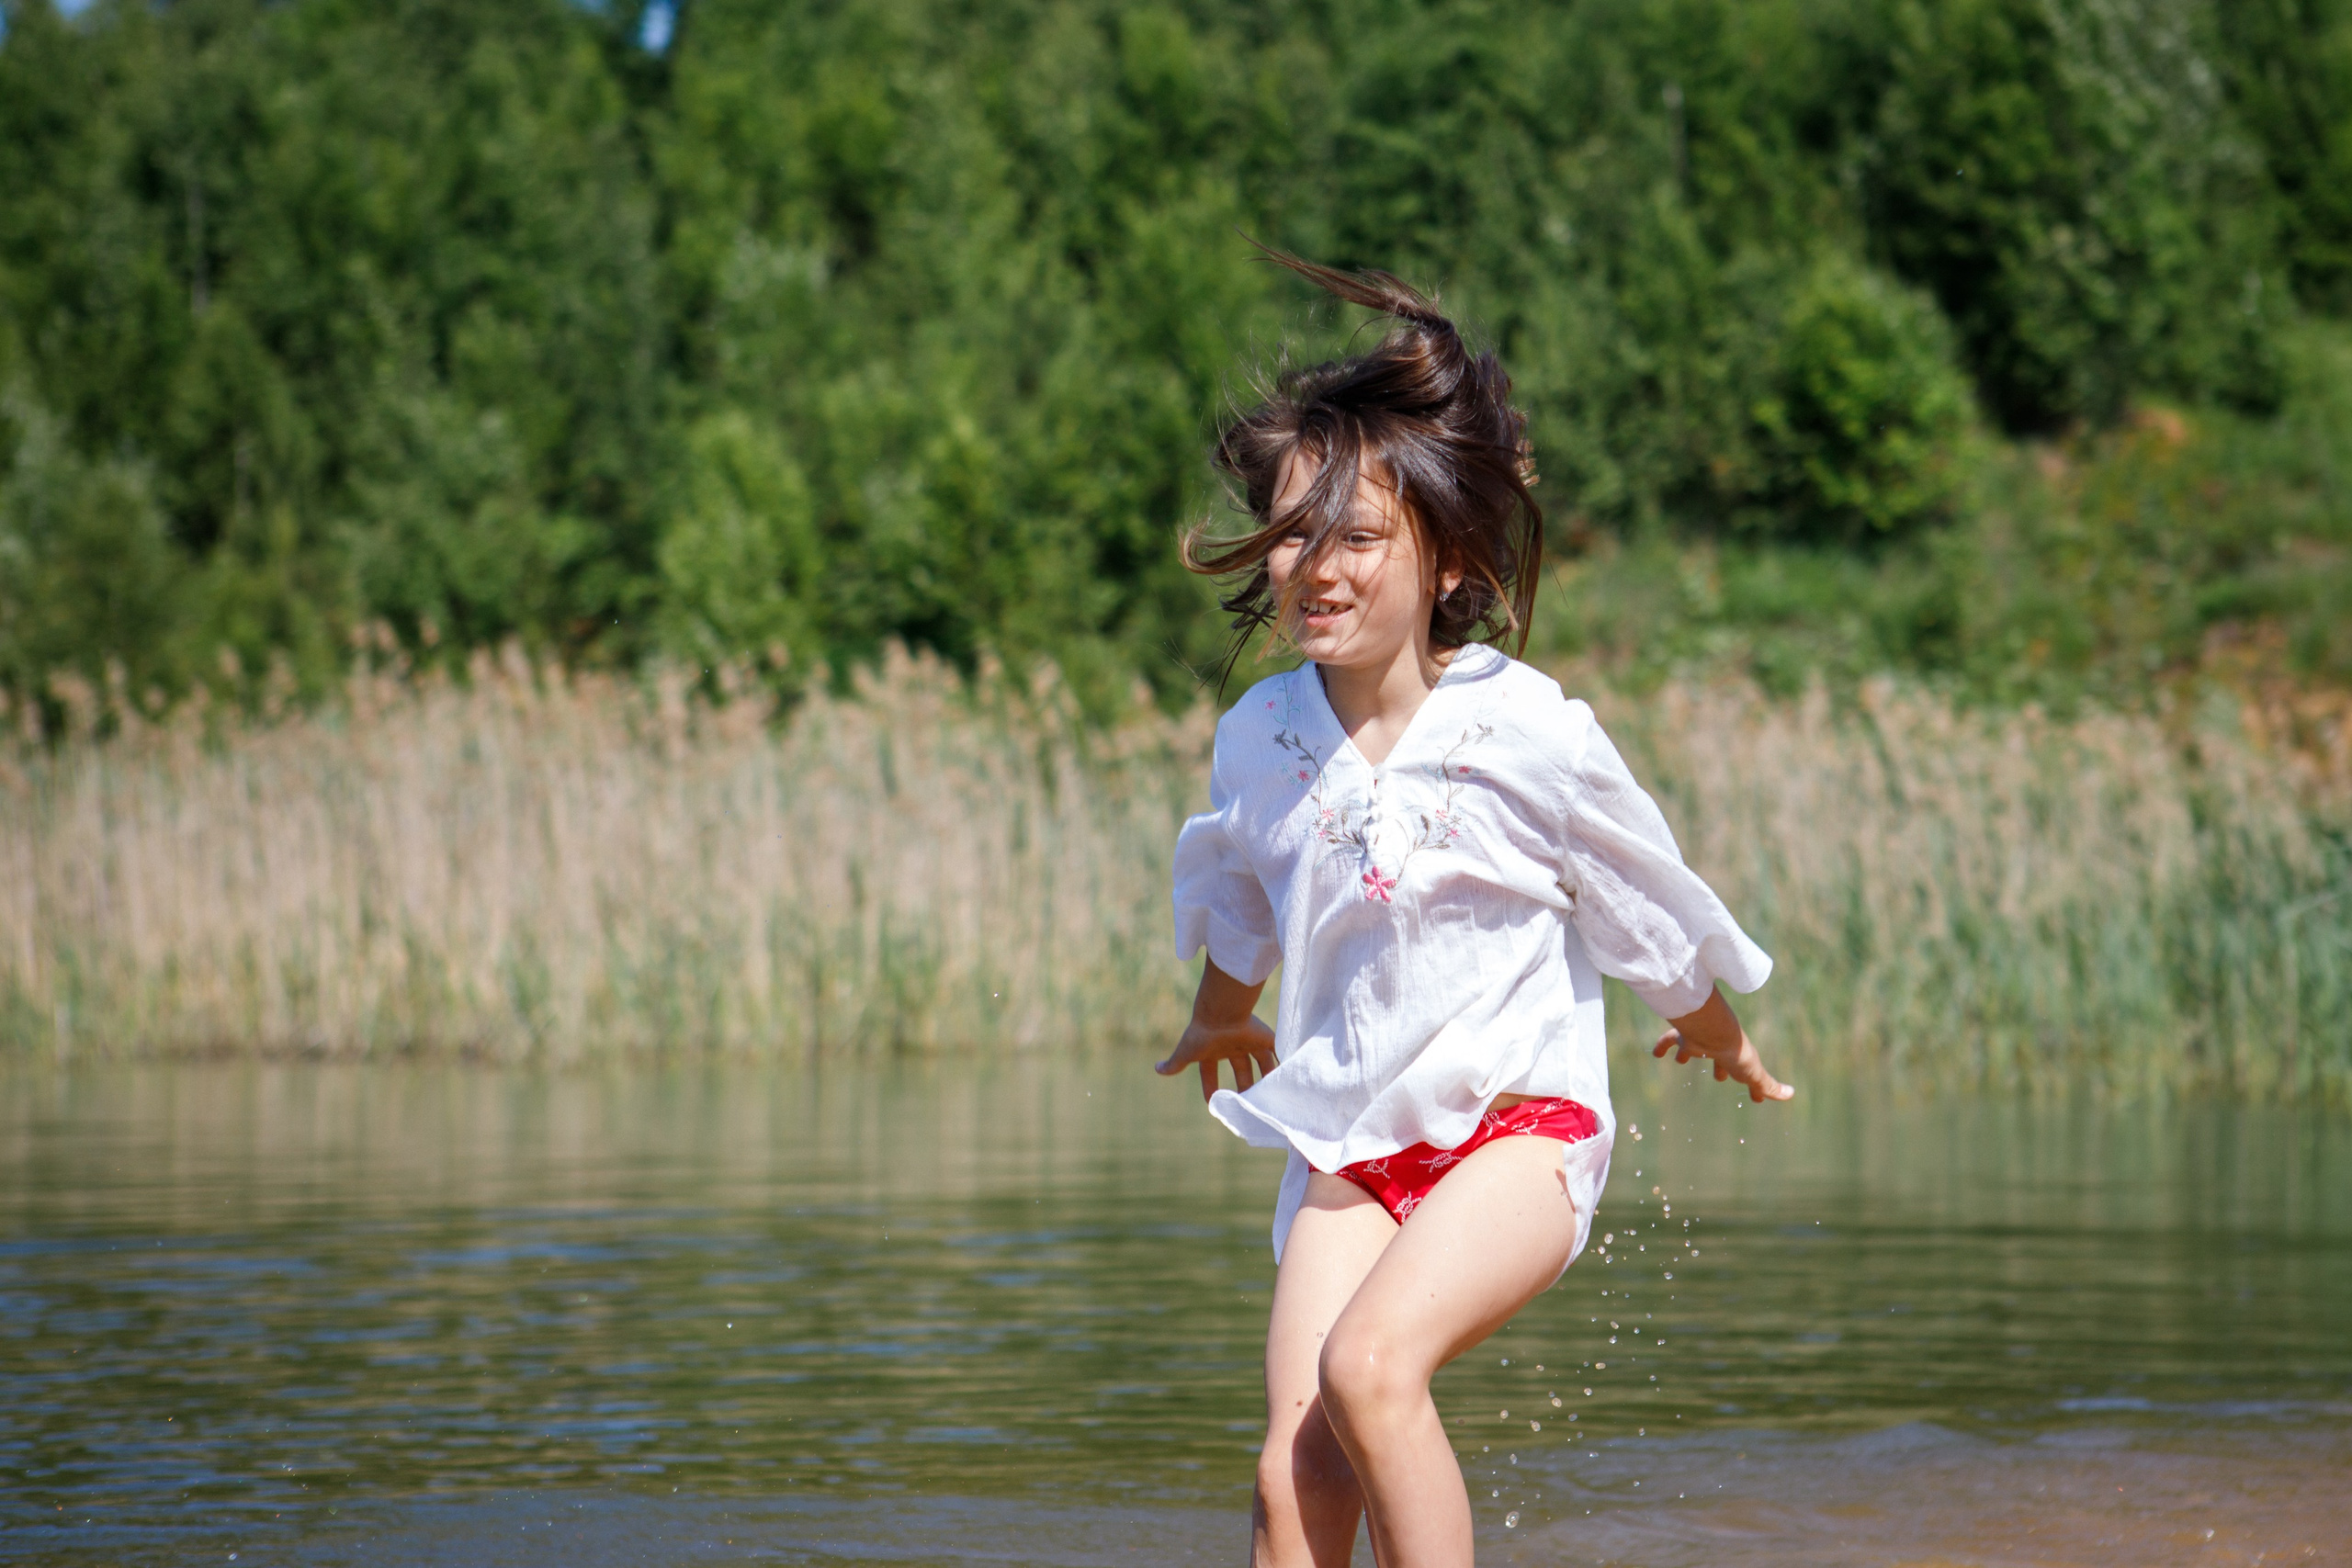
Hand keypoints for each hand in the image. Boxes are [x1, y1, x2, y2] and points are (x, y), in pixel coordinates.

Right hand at [1158, 1013, 1277, 1102]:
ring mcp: (1249, 1042)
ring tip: (1271, 1097)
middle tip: (1249, 1103)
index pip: (1210, 1072)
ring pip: (1261, 1064)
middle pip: (1241, 1071)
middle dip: (1245, 1086)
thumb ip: (1174, 1063)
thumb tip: (1157, 1069)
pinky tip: (1288, 1075)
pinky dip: (1283, 1062)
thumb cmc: (1202, 1033)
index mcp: (1212, 1051)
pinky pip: (1277, 1051)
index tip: (1213, 1102)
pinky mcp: (1264, 1038)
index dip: (1211, 1087)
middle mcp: (1232, 1046)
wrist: (1220, 1013)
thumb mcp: (1186, 1052)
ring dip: (1266, 1079)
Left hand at [1652, 989, 1792, 1102]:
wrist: (1715, 1033)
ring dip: (1687, 1053)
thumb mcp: (1754, 1074)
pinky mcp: (1683, 1038)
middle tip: (1719, 1076)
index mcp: (1735, 1059)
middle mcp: (1717, 1049)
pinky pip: (1669, 1040)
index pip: (1745, 1073)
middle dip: (1720, 1068)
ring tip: (1680, 1059)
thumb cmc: (1736, 1053)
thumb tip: (1790, 1095)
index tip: (1755, 1095)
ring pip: (1693, 1048)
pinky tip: (1655, 1053)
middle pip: (1719, 1059)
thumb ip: (1768, 1086)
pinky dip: (1662, 1046)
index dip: (1751, 1084)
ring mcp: (1699, 1042)